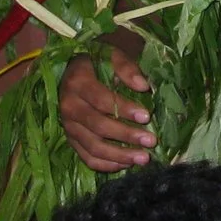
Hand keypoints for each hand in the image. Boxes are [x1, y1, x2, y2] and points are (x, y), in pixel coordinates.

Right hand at [61, 45, 153, 171]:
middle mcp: (69, 106)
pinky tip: (126, 164)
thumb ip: (127, 68)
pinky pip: (87, 158)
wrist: (73, 71)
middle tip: (151, 142)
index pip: (102, 100)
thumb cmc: (97, 63)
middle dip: (127, 136)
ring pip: (93, 147)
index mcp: (78, 82)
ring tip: (143, 158)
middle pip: (99, 127)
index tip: (147, 116)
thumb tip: (143, 86)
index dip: (125, 109)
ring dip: (120, 155)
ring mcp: (69, 126)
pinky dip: (106, 164)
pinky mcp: (71, 140)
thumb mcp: (112, 55)